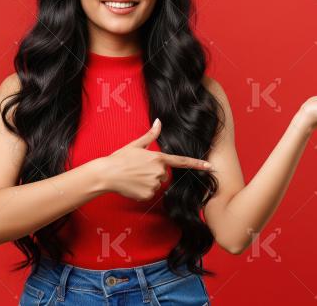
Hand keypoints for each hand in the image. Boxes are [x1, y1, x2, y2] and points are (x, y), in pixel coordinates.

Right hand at [98, 118, 213, 200]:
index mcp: (158, 158)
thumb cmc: (120, 158)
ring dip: (148, 182)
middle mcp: (159, 171)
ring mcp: (154, 184)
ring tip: (134, 177)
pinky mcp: (148, 195)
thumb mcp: (135, 145)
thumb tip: (159, 121)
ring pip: (157, 184)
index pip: (182, 161)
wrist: (106, 174)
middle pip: (164, 174)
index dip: (197, 164)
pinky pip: (150, 193)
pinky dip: (143, 191)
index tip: (210, 166)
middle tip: (139, 169)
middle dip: (154, 172)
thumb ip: (150, 135)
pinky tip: (133, 185)